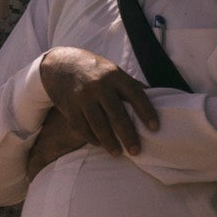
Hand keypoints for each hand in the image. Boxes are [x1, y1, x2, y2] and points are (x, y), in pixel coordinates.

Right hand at [28, 45, 158, 165]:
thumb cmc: (93, 70)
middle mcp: (99, 85)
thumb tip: (156, 97)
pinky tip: (99, 144)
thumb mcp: (112, 71)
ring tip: (117, 153)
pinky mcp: (68, 106)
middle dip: (128, 135)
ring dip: (109, 142)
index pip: (135, 94)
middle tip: (136, 151)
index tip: (155, 128)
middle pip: (117, 114)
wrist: (60, 63)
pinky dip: (92, 138)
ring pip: (99, 125)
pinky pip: (82, 128)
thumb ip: (130, 85)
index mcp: (114, 75)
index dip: (147, 111)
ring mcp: (82, 96)